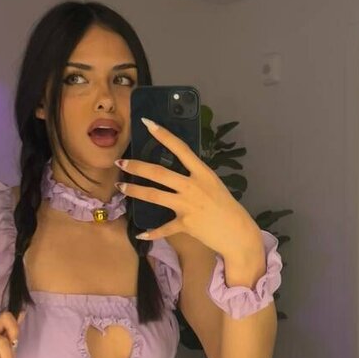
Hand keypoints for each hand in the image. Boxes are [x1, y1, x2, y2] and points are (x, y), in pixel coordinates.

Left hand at [114, 119, 259, 255]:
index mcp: (202, 173)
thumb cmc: (226, 207)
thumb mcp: (213, 185)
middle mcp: (193, 186)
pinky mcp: (185, 224)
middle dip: (137, 167)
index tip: (147, 123)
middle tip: (121, 163)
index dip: (163, 135)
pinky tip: (141, 234)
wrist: (237, 233)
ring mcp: (188, 205)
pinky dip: (151, 233)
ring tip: (120, 188)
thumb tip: (177, 173)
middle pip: (159, 173)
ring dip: (135, 191)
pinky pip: (163, 228)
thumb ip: (195, 178)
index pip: (180, 149)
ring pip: (154, 195)